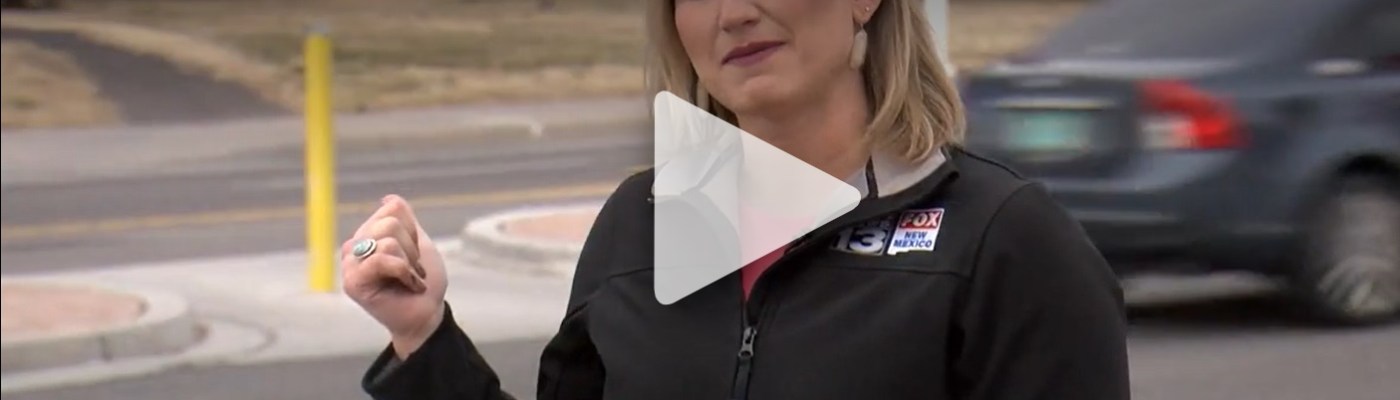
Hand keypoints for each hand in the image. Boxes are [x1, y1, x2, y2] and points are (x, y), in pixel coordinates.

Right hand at [342, 194, 448, 358]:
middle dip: (413, 248)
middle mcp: (354, 246)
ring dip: (411, 263)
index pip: (393, 208)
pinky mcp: (353, 282)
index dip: (413, 230)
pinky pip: (382, 259)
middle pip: (390, 222)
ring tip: (410, 279)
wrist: (426, 314)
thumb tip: (388, 198)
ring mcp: (350, 264)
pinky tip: (409, 286)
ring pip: (389, 240)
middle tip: (412, 270)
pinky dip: (405, 272)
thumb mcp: (419, 243)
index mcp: (368, 234)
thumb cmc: (423, 282)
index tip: (414, 254)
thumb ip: (405, 219)